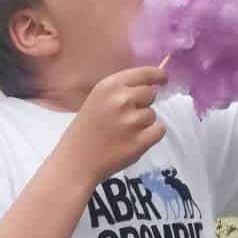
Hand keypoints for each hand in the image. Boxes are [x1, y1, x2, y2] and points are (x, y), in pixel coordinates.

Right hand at [62, 65, 167, 186]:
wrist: (75, 163)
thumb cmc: (84, 132)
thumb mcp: (97, 100)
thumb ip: (121, 91)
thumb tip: (152, 84)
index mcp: (109, 86)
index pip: (145, 73)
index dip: (158, 76)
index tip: (163, 80)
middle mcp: (121, 100)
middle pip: (151, 94)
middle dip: (143, 104)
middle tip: (125, 119)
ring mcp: (131, 121)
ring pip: (153, 115)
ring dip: (143, 124)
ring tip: (122, 134)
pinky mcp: (139, 141)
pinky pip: (159, 130)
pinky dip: (151, 135)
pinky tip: (134, 141)